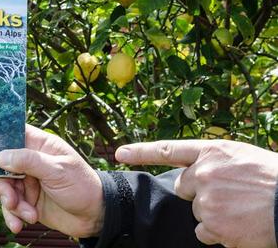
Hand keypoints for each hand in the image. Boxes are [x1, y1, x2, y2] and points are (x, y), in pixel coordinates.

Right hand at [0, 125, 103, 237]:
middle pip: (2, 166)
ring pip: (5, 187)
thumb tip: (1, 156)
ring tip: (27, 215)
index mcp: (40, 145)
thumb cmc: (82, 186)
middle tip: (11, 200)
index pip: (14, 134)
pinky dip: (13, 215)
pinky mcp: (27, 200)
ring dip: (11, 204)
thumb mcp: (57, 171)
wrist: (94, 216)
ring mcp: (28, 180)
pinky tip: (20, 224)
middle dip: (4, 185)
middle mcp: (31, 161)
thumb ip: (29, 161)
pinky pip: (11, 206)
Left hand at [116, 139, 277, 247]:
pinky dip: (218, 232)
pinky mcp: (212, 226)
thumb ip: (214, 162)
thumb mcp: (241, 157)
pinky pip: (203, 232)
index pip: (167, 150)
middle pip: (181, 187)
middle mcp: (203, 173)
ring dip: (212, 213)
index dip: (141, 152)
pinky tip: (239, 225)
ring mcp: (207, 200)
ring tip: (240, 209)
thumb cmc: (272, 177)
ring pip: (196, 211)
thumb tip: (197, 173)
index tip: (119, 154)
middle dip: (196, 192)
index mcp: (212, 152)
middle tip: (226, 194)